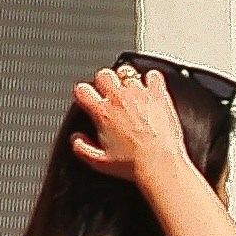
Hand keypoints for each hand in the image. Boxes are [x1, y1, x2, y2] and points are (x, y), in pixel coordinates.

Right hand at [64, 60, 193, 186]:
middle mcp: (119, 98)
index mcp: (102, 112)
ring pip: (127, 71)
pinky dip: (151, 79)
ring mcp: (139, 94)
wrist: (159, 163)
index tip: (86, 98)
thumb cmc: (132, 164)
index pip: (82, 90)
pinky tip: (151, 88)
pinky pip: (153, 75)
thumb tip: (76, 139)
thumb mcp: (99, 162)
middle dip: (103, 81)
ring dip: (126, 79)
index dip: (83, 93)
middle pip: (104, 74)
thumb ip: (82, 148)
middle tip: (107, 92)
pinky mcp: (158, 94)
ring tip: (128, 90)